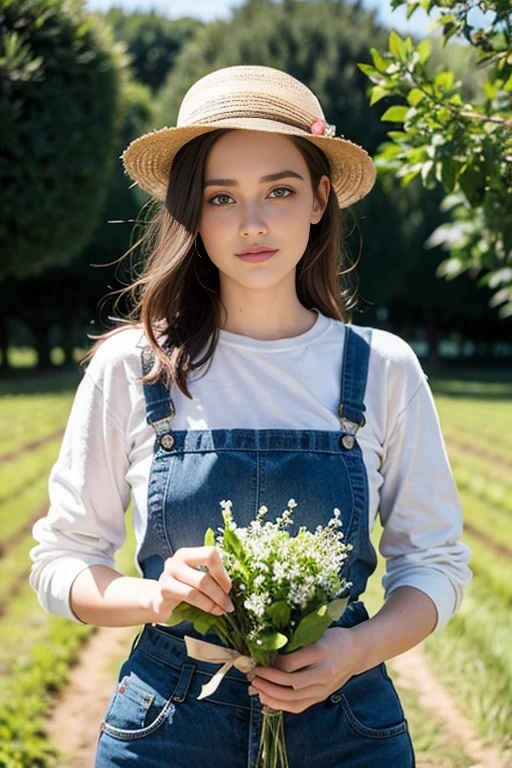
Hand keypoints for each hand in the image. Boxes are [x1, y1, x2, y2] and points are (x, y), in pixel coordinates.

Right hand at [149, 546, 234, 622]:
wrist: (160, 601)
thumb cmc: (185, 589)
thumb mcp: (198, 578)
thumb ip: (212, 577)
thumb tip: (236, 586)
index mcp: (187, 554)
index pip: (210, 553)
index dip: (222, 571)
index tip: (229, 587)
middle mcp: (176, 561)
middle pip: (205, 575)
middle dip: (221, 592)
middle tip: (230, 604)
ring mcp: (167, 575)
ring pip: (198, 587)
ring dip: (215, 601)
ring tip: (224, 609)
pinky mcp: (164, 591)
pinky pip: (190, 598)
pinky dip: (206, 606)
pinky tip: (213, 611)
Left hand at [250, 627, 364, 713]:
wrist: (357, 651)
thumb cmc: (334, 638)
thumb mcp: (316, 632)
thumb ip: (295, 642)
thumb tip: (268, 652)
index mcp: (321, 652)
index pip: (290, 663)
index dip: (272, 663)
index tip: (260, 657)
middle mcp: (324, 672)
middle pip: (291, 683)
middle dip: (268, 681)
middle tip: (253, 675)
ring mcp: (324, 688)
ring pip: (294, 699)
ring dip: (272, 695)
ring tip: (256, 688)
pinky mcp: (322, 697)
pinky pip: (299, 706)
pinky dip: (281, 705)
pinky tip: (268, 699)